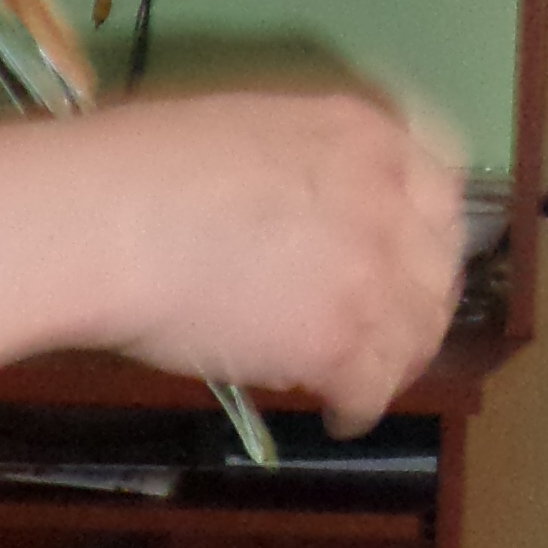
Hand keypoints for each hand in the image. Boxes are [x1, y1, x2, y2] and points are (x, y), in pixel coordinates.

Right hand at [81, 86, 464, 432]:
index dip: (429, 234)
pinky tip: (342, 416)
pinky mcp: (338, 340)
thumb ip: (307, 172)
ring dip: (398, 359)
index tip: (410, 261)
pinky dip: (361, 407)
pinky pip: (373, 387)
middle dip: (419, 300)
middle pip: (437, 265)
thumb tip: (304, 215)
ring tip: (371, 378)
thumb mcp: (255, 132)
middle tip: (390, 328)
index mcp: (365, 137)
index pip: (439, 188)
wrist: (108, 218)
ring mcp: (369, 272)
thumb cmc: (145, 167)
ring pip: (418, 331)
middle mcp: (387, 200)